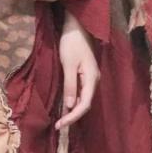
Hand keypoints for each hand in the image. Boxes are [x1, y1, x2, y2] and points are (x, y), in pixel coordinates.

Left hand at [56, 11, 99, 130]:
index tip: (60, 125)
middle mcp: (94, 81)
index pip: (85, 105)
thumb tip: (71, 106)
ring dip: (72, 110)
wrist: (77, 26)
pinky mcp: (85, 75)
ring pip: (83, 99)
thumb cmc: (71, 43)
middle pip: (85, 104)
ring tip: (60, 120)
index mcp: (92, 79)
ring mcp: (90, 78)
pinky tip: (65, 106)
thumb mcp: (68, 64)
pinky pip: (80, 92)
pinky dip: (73, 101)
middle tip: (58, 126)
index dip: (73, 117)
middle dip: (73, 116)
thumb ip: (70, 85)